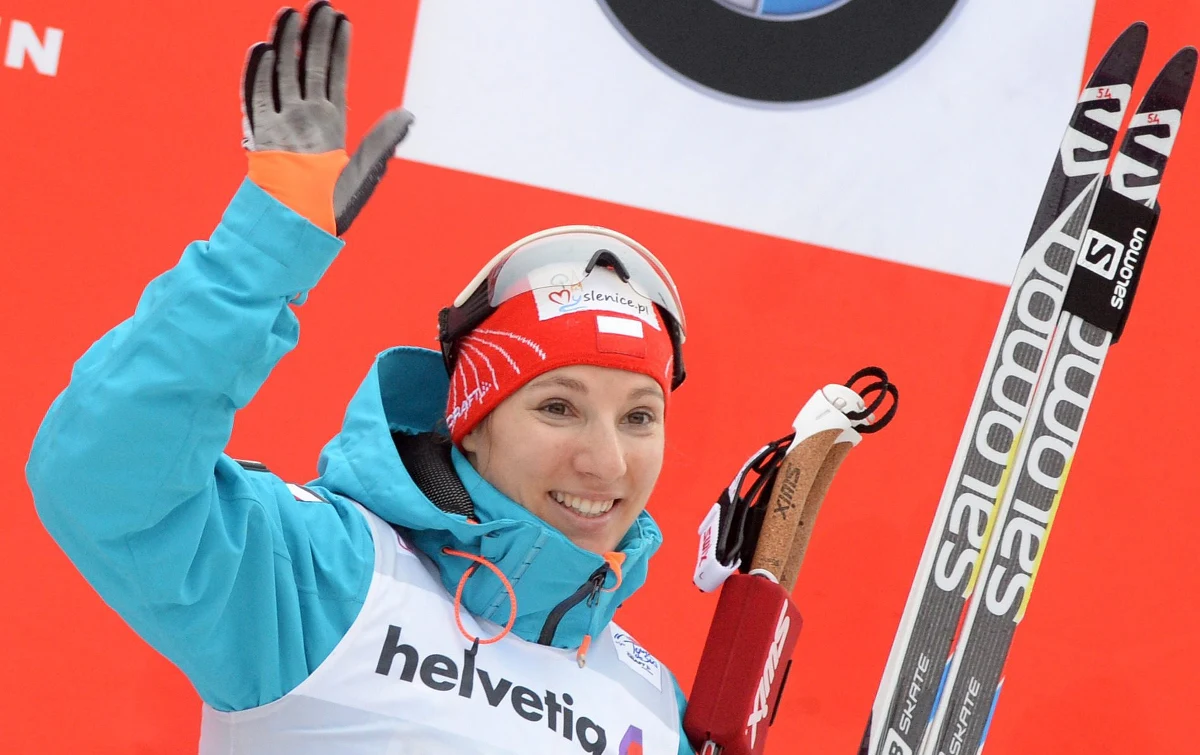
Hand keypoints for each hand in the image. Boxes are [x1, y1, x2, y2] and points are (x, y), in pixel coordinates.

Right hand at [242, 2, 412, 234]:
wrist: (300, 231)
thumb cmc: (334, 208)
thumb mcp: (366, 171)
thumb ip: (384, 140)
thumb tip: (409, 114)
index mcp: (331, 124)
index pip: (335, 75)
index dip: (339, 47)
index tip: (342, 18)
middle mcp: (305, 119)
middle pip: (307, 67)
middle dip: (312, 35)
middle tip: (317, 4)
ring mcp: (281, 125)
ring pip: (281, 75)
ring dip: (284, 45)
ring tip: (288, 14)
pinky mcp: (260, 137)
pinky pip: (256, 99)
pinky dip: (258, 75)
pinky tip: (263, 50)